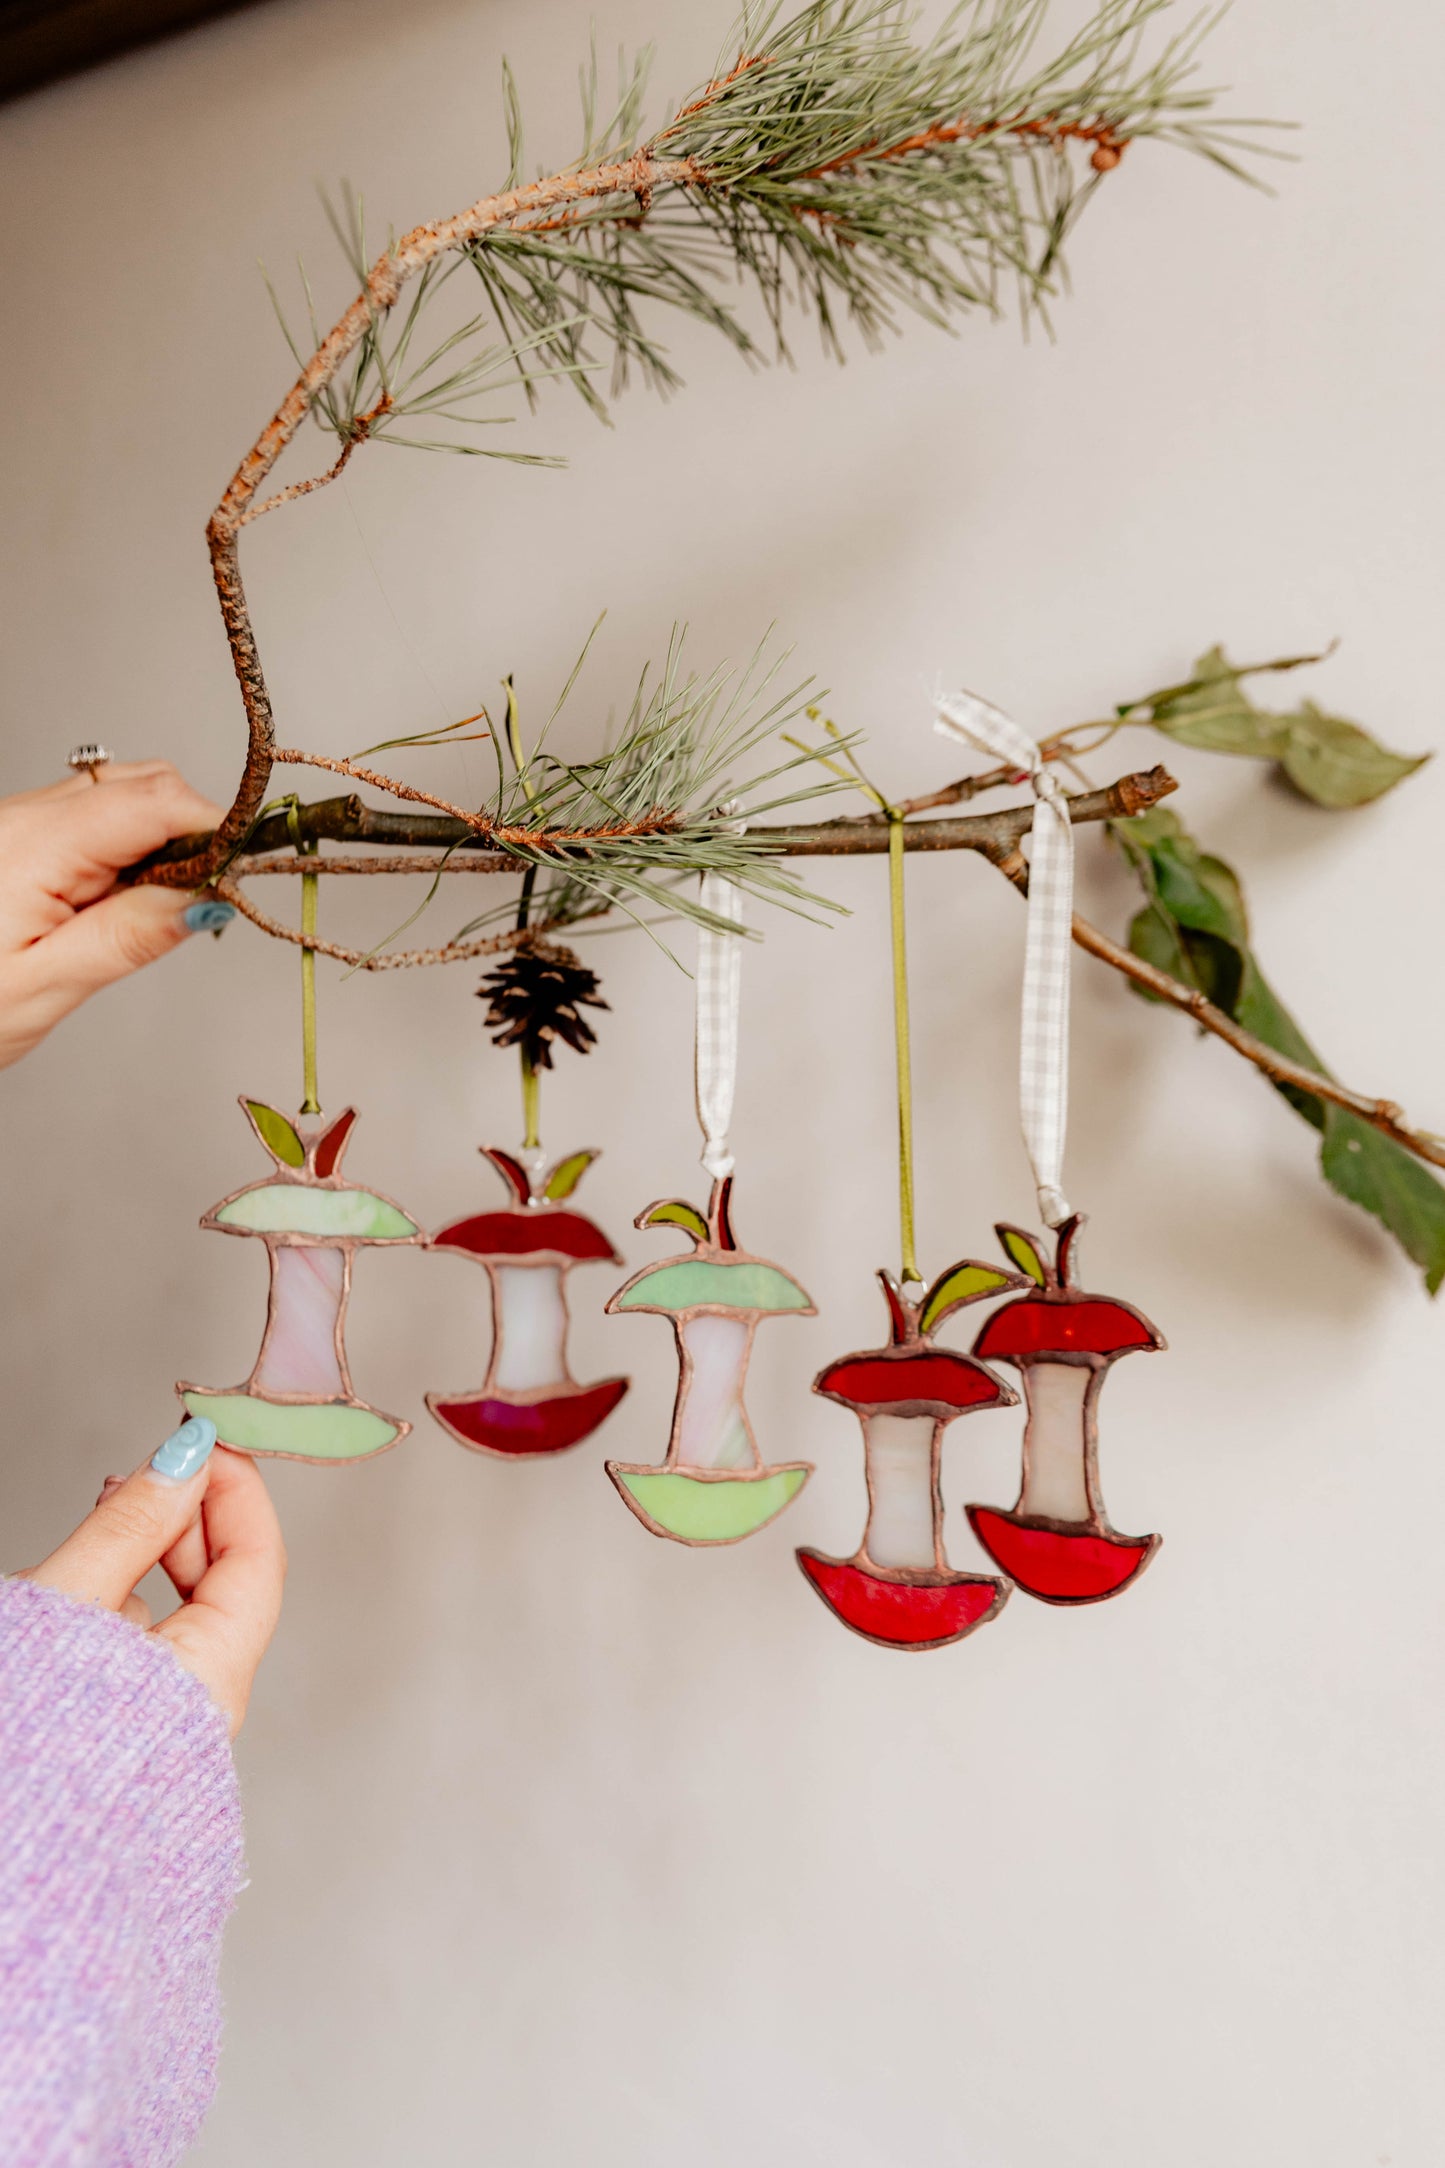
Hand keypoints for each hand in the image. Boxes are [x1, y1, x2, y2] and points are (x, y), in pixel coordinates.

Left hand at [0, 762, 229, 1069]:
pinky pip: (94, 817)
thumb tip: (209, 900)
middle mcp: (27, 817)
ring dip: (163, 839)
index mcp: (35, 846)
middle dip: (195, 830)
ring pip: (123, 794)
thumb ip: (129, 938)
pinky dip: (130, 847)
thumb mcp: (42, 990)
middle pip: (146, 783)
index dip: (216, 828)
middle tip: (205, 904)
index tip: (247, 873)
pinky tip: (123, 900)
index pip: (156, 801)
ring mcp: (21, 821)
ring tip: (158, 909)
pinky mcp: (18, 835)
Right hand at [17, 1422, 285, 1738]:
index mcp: (210, 1682)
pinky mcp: (127, 1729)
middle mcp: (201, 1710)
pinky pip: (138, 1647)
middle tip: (141, 1472)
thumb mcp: (67, 1606)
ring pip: (171, 1612)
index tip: (206, 1437)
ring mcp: (164, 1723)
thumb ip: (129, 1529)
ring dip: (142, 1557)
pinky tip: (74, 1588)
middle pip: (221, 1584)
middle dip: (183, 1517)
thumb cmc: (18, 1740)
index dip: (235, 1489)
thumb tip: (188, 1459)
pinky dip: (116, 1604)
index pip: (258, 1561)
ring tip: (95, 1524)